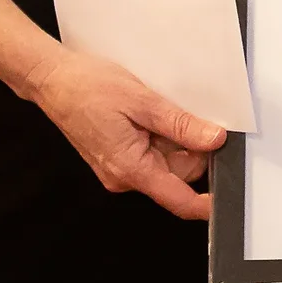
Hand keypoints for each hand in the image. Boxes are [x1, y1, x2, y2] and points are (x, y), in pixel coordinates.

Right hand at [24, 46, 225, 220]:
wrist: (53, 79)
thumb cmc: (89, 87)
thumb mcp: (143, 102)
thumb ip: (180, 125)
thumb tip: (214, 140)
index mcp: (131, 169)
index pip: (178, 200)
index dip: (206, 203)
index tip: (228, 197)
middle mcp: (124, 176)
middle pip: (178, 174)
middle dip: (192, 147)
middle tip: (188, 114)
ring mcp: (120, 167)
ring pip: (166, 161)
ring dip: (174, 137)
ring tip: (158, 108)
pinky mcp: (118, 155)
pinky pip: (151, 152)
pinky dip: (160, 134)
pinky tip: (150, 112)